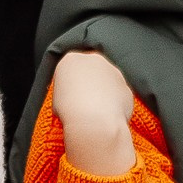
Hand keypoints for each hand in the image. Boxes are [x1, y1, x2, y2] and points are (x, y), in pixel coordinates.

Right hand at [50, 49, 136, 177]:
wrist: (94, 123)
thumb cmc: (70, 111)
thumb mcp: (56, 98)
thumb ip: (66, 91)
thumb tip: (71, 98)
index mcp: (72, 60)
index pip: (69, 67)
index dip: (69, 83)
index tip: (68, 95)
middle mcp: (95, 60)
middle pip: (91, 70)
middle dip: (89, 83)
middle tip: (82, 103)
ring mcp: (114, 73)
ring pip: (108, 82)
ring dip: (103, 93)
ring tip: (95, 113)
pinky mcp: (126, 88)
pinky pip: (119, 95)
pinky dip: (115, 104)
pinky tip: (106, 117)